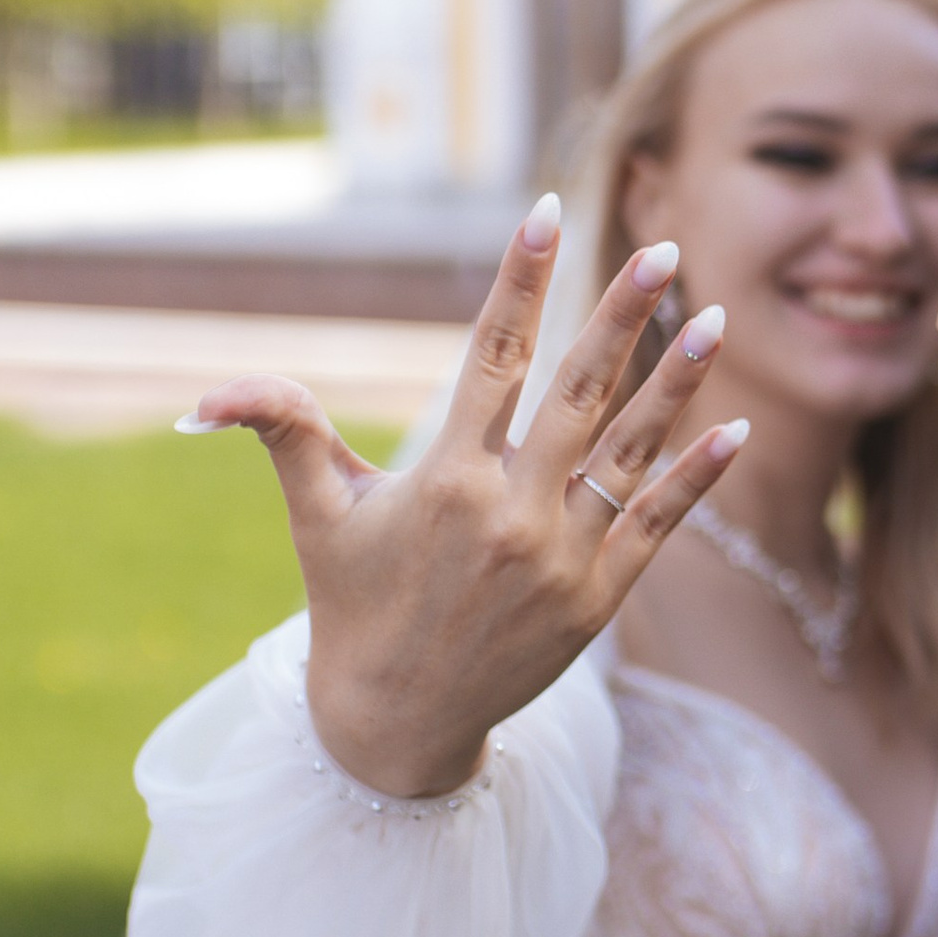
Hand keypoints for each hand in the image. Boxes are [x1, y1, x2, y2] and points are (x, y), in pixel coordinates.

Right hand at [182, 201, 746, 796]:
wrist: (397, 724)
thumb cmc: (353, 602)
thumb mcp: (318, 514)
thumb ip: (283, 430)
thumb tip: (203, 395)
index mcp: (447, 478)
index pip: (491, 356)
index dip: (520, 281)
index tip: (546, 212)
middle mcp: (512, 512)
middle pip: (578, 392)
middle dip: (621, 315)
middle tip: (660, 248)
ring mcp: (563, 558)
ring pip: (631, 450)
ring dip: (677, 381)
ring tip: (716, 316)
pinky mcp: (599, 599)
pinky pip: (658, 523)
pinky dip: (696, 476)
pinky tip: (734, 425)